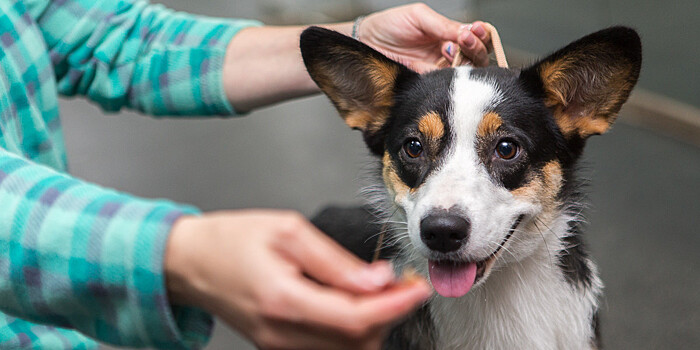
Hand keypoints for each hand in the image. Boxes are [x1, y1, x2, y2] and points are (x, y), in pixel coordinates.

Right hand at [165, 210, 430, 349]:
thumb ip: (336, 262)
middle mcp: (282, 333)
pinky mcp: (278, 347)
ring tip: (380, 291)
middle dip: (389, 314)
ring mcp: (278, 345)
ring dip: (373, 324)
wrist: (191, 263)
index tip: (418, 288)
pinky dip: (351, 331)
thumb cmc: (232, 240)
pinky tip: (355, 305)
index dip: (396, 306)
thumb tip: (377, 279)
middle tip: (401, 283)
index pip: (357, 318)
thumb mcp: (288, 232)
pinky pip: (328, 349)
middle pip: (357, 341)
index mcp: (284, 300)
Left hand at [357, 3, 492, 71]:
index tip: (475, 31)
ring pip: (465, 72)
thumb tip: (468, 31)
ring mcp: (437, 70)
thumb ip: (443, 25)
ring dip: (466, 63)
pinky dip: (451, 78)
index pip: (474, 38)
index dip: (480, 35)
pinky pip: (445, 84)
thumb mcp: (419, 17)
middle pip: (475, 57)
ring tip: (454, 51)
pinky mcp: (426, 83)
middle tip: (466, 41)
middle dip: (476, 49)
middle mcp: (446, 54)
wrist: (365, 42)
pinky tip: (447, 68)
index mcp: (448, 35)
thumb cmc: (388, 26)